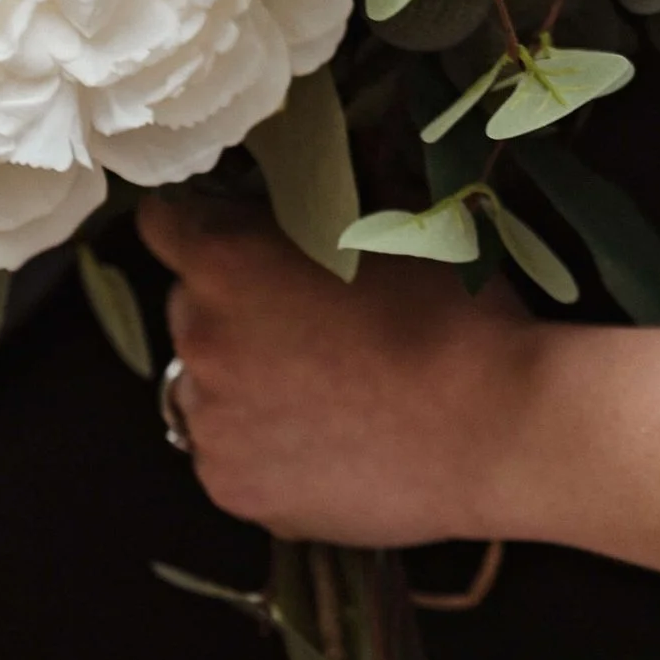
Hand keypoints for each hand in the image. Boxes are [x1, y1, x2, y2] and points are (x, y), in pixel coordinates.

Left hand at [139, 195, 536, 547]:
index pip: (165, 222)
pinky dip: (262, 441)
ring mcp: (212, 427)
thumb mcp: (399, 222)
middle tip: (305, 312)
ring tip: (323, 385)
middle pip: (190, 306)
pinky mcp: (233, 491)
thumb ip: (334, 195)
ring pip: (206, 385)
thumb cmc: (452, 312)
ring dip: (244, 375)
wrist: (494, 431)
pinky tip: (326, 438)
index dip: (199, 218)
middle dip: (233, 302)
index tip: (234, 227)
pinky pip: (231, 450)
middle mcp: (200, 344)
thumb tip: (319, 169)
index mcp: (229, 264)